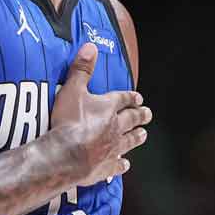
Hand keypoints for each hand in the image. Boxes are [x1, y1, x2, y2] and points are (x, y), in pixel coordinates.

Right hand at [50, 43, 150, 186]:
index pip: (124, 99)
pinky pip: (118, 165)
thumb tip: (90, 48)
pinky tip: (125, 165)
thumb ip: (81, 69)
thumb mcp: (72, 89)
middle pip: (131, 120)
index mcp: (108, 108)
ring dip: (137, 137)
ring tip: (143, 135)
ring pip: (129, 141)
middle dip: (140, 116)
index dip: (131, 97)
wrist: (66, 154)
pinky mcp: (106, 166)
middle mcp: (115, 127)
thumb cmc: (69, 122)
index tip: (138, 98)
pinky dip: (122, 165)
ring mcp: (112, 148)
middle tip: (148, 115)